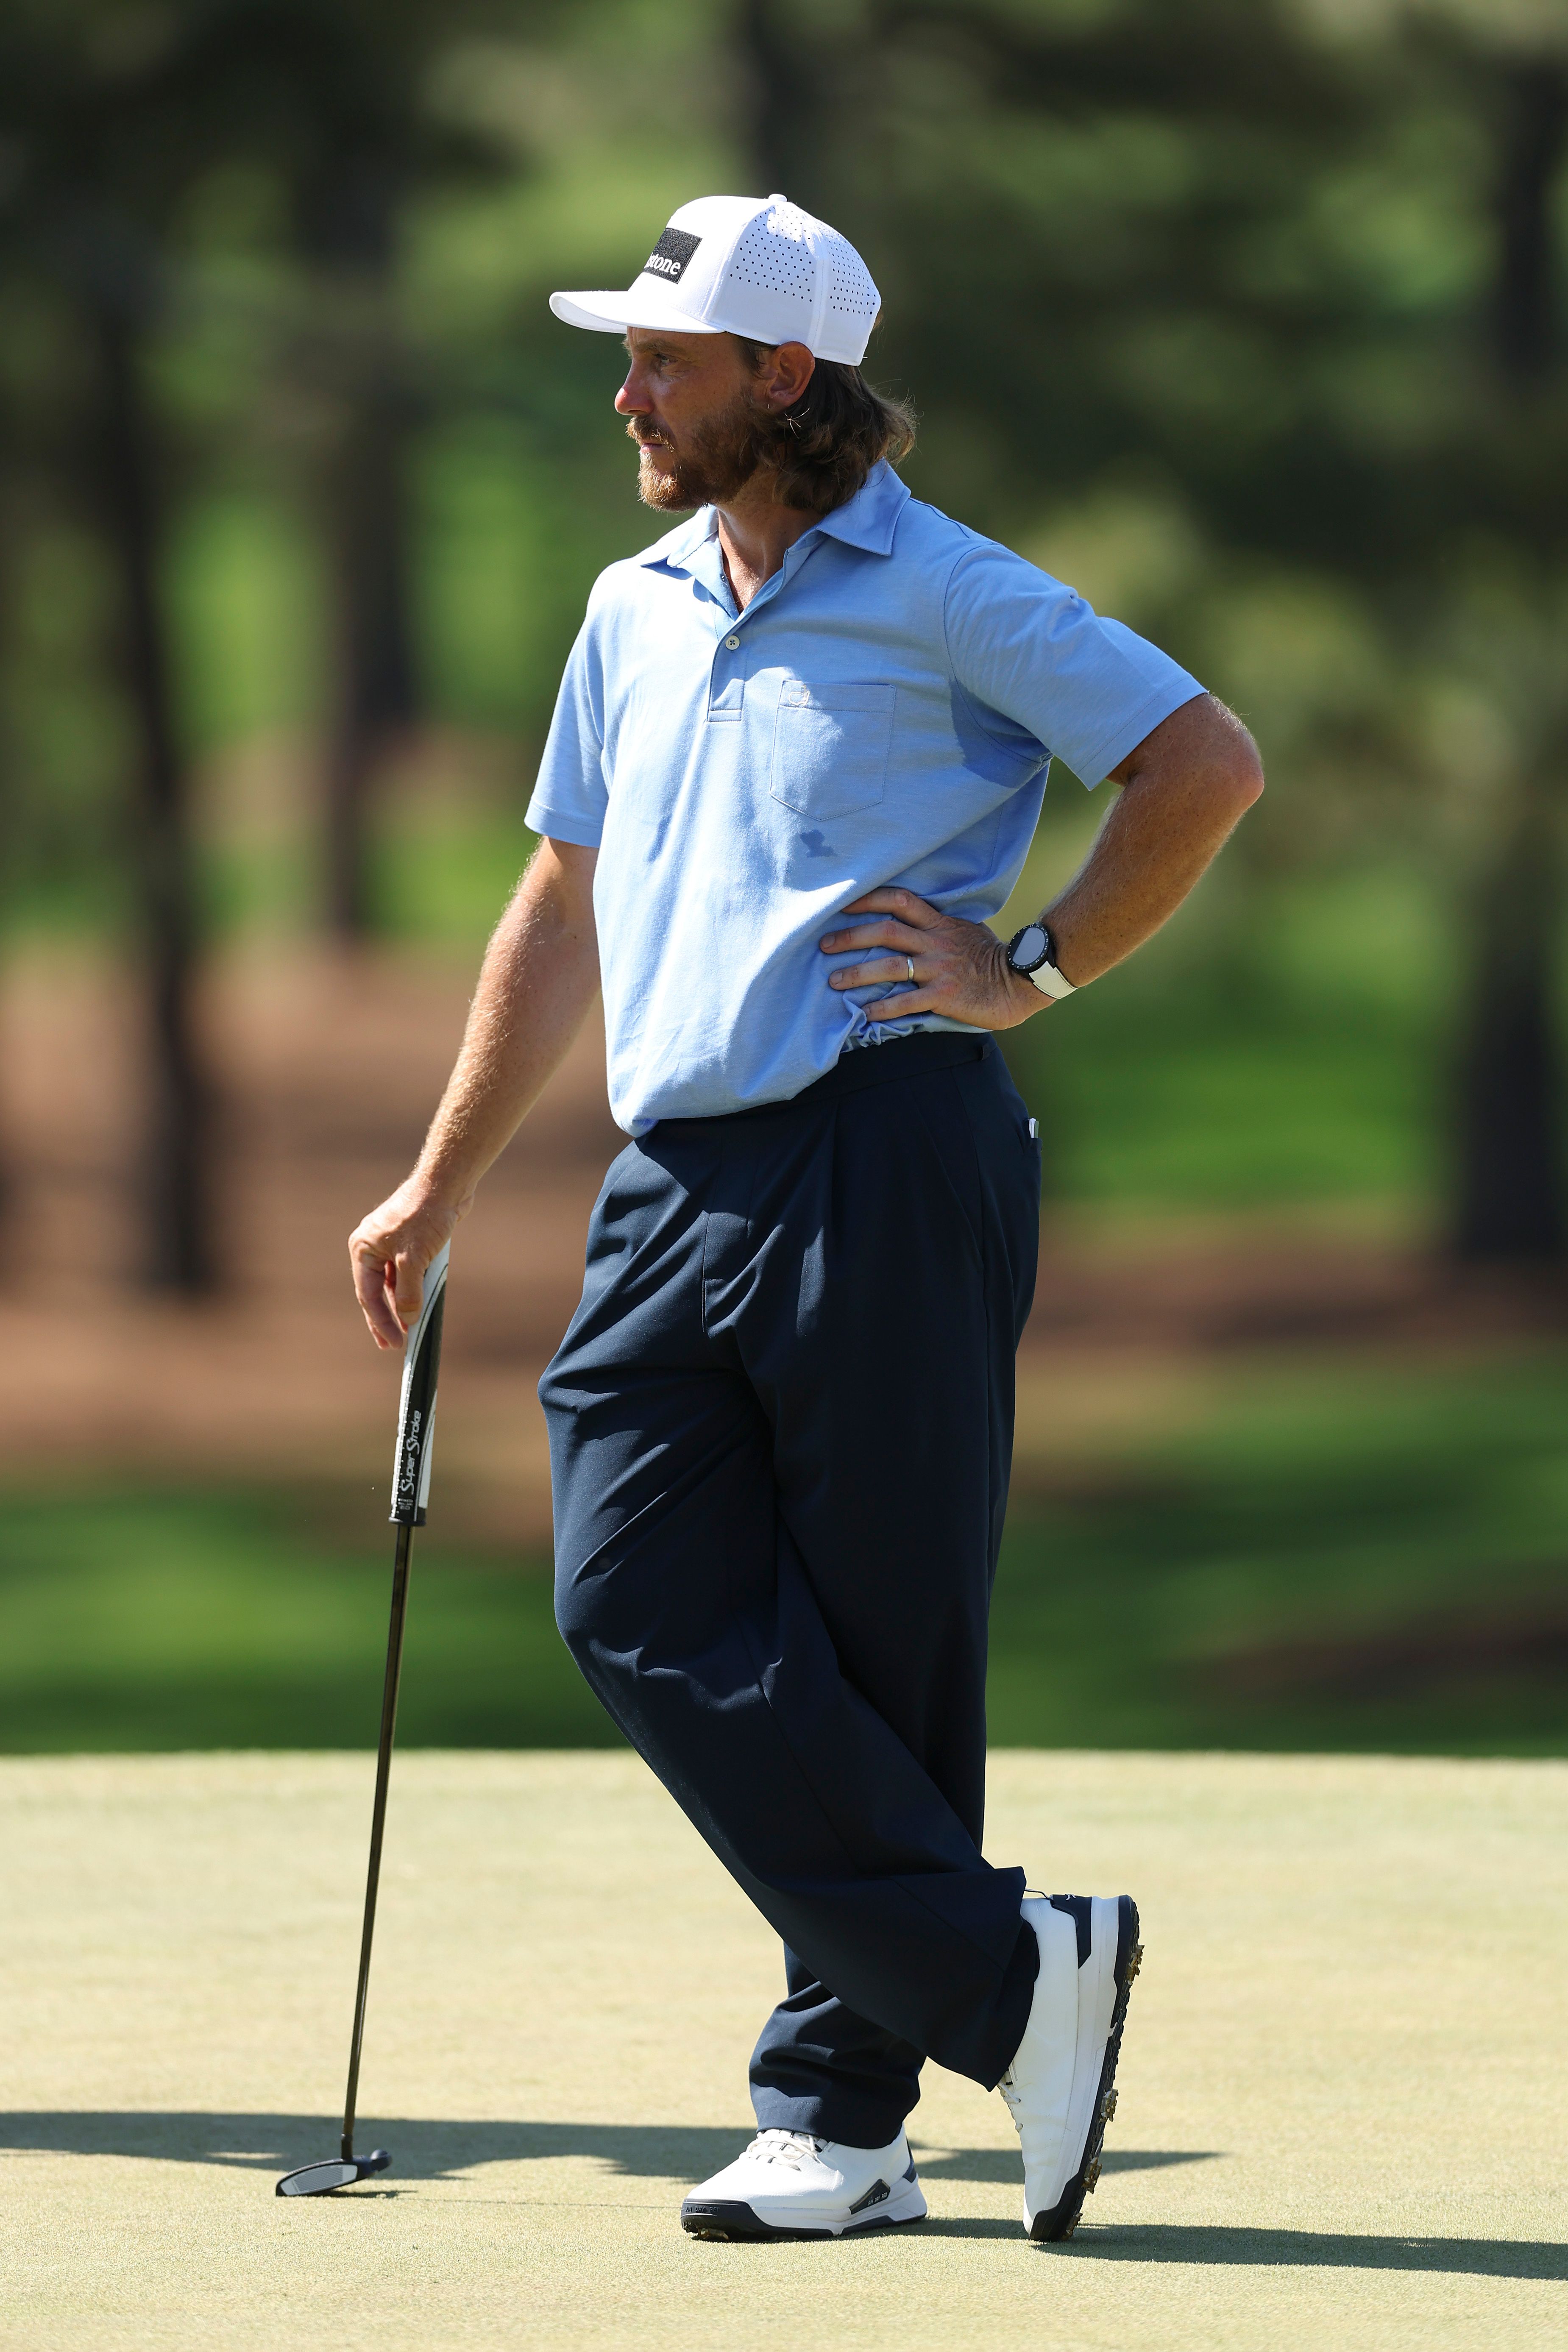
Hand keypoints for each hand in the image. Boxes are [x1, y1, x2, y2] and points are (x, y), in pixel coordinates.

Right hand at [348, 1180, 465, 1351]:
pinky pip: (406, 1273)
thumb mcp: (414, 1259)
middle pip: (376, 1292)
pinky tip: (419, 1305)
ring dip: (401, 1305)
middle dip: (385, 1319)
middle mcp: (372, 1247)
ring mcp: (390, 1245)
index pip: (368, 1295)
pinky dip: (412, 1289)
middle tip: (392, 1345)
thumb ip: (410, 1292)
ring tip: (409, 1330)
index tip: (393, 1343)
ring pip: (392, 1283)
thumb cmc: (424, 1216)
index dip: (380, 1321)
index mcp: (363, 1249)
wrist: (445, 1185)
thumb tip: (408, 1320)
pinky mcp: (409, 1243)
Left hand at [819, 888, 1045, 1029]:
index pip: (900, 900)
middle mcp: (937, 942)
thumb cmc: (991, 958)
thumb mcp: (965, 931)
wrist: (1022, 982)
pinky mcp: (945, 995)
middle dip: (851, 936)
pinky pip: (907, 1001)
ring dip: (858, 973)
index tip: (843, 904)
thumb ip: (937, 927)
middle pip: (886, 931)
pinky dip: (883, 1008)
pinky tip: (864, 1015)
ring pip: (891, 966)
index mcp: (941, 923)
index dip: (870, 899)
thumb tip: (909, 924)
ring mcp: (940, 969)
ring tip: (834, 982)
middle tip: (824, 945)